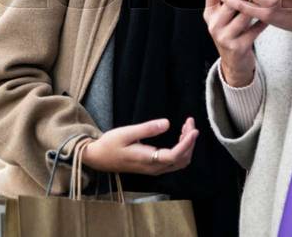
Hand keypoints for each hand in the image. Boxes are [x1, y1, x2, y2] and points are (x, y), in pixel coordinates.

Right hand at [83, 117, 197, 175]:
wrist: (98, 158)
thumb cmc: (110, 144)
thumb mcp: (126, 133)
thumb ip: (147, 129)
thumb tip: (167, 123)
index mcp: (148, 160)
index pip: (175, 155)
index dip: (187, 143)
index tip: (194, 129)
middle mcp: (154, 168)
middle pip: (182, 159)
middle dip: (190, 141)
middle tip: (189, 122)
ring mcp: (155, 169)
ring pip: (180, 161)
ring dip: (187, 145)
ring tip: (186, 127)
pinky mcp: (154, 166)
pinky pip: (174, 161)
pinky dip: (182, 148)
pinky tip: (180, 136)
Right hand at [203, 0, 265, 86]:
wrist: (235, 62)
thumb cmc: (232, 32)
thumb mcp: (224, 14)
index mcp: (210, 13)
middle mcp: (214, 24)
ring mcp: (226, 36)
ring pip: (243, 13)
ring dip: (256, 0)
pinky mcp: (239, 46)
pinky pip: (255, 29)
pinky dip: (265, 19)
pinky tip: (273, 12)